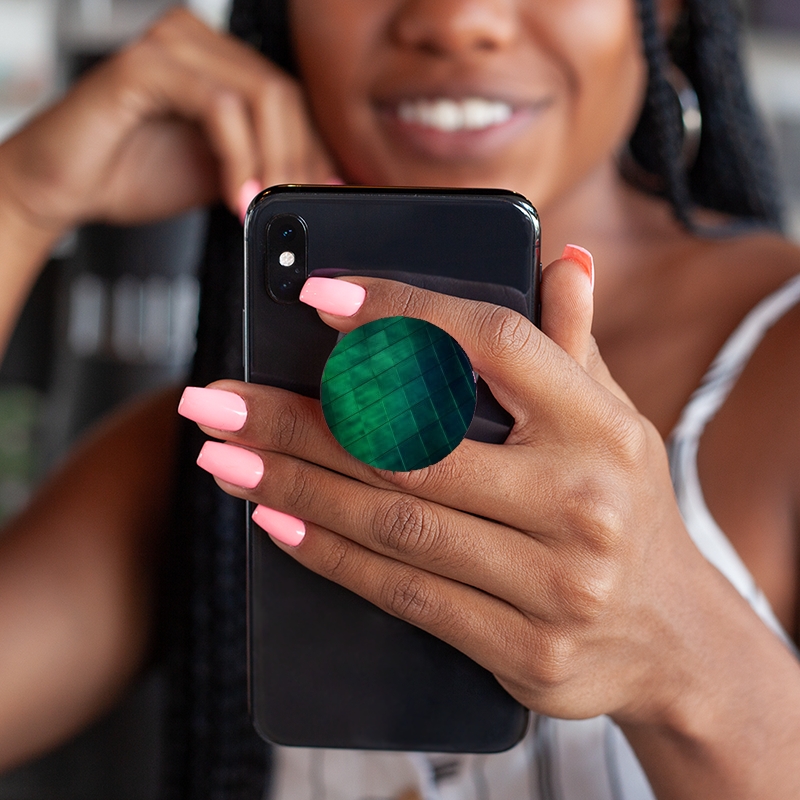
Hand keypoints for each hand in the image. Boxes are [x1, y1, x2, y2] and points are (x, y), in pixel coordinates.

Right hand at [0, 8, 335, 234]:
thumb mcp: (220, 174)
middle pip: (283, 94)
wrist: (63, 186)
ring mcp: (170, 46)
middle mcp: (197, 42)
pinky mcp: (145, 64)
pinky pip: (219, 106)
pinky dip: (238, 157)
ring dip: (273, 161)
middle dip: (298, 161)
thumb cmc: (131, 173)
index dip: (313, 150)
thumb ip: (263, 167)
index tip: (321, 195)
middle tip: (294, 207)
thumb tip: (315, 183)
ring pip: (261, 96)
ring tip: (264, 206)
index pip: (289, 98)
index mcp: (217, 61)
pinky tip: (236, 195)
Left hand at [183, 254, 716, 731]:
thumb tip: (559, 259)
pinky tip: (274, 519)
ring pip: (395, 522)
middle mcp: (583, 500)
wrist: (672, 636)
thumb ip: (572, 343)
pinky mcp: (526, 650)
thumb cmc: (624, 505)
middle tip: (215, 396)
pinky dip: (330, 554)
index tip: (317, 297)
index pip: (491, 344)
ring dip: (292, 483)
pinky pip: (405, 595)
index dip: (401, 315)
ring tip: (221, 454)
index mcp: (602, 425)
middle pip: (412, 444)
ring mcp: (556, 583)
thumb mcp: (614, 419)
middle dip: (298, 418)